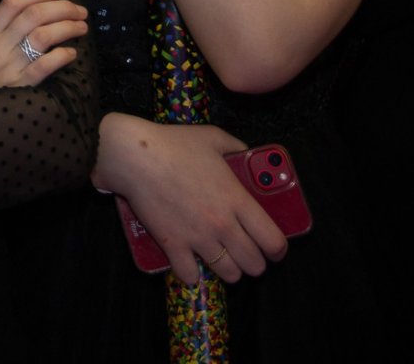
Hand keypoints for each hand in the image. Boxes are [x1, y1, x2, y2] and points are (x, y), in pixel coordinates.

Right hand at [0, 0, 84, 90]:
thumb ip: (1, 31)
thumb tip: (34, 12)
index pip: (12, 4)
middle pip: (33, 15)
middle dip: (62, 8)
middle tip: (79, 11)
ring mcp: (9, 66)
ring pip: (42, 36)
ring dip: (67, 27)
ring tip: (81, 27)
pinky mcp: (20, 85)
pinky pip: (45, 66)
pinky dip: (62, 56)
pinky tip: (72, 53)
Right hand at [92, 116, 286, 284]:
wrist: (135, 157)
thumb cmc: (173, 144)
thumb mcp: (213, 138)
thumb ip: (235, 147)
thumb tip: (245, 152)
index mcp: (237, 200)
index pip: (273, 241)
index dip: (278, 250)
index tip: (274, 249)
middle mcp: (223, 225)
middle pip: (254, 265)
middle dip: (254, 262)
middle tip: (246, 253)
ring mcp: (198, 238)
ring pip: (228, 274)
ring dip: (228, 270)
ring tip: (221, 260)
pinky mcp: (173, 246)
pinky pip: (190, 276)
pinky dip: (192, 273)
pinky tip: (190, 263)